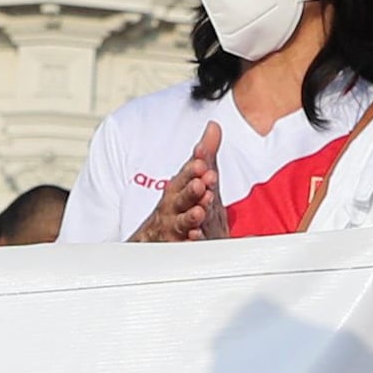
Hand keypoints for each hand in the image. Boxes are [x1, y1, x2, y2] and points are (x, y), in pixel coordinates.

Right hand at [136, 125, 224, 243]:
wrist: (157, 240)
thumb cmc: (179, 206)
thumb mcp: (193, 179)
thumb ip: (204, 155)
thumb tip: (214, 126)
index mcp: (177, 189)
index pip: (185, 176)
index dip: (193, 170)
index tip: (203, 163)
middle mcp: (172, 207)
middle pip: (180, 198)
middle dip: (191, 191)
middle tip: (201, 184)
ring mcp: (172, 228)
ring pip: (180, 222)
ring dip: (189, 216)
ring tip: (199, 213)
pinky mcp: (175, 247)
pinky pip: (180, 246)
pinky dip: (187, 243)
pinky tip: (194, 239)